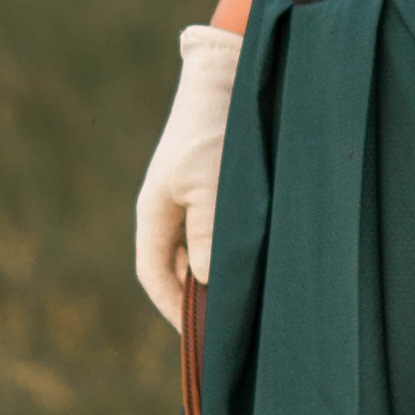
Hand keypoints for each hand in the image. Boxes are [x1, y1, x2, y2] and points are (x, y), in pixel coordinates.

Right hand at [134, 25, 243, 327]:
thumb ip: (206, 233)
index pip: (154, 275)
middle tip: (230, 330)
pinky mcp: (218, 188)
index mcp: (155, 212)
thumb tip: (202, 281)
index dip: (173, 309)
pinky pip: (219, 233)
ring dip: (218, 278)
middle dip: (197, 301)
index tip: (200, 339)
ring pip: (199, 252)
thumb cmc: (215, 128)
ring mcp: (192, 199)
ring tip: (249, 305)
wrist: (230, 75)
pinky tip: (260, 265)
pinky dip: (233, 254)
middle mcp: (169, 209)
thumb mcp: (210, 184)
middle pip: (175, 268)